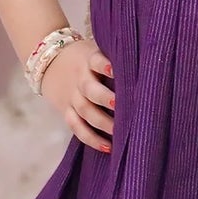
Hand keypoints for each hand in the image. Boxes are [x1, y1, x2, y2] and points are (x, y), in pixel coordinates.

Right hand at [40, 37, 115, 151]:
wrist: (49, 62)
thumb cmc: (87, 59)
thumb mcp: (96, 51)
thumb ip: (116, 59)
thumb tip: (148, 73)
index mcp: (89, 60)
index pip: (96, 61)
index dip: (105, 65)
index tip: (115, 70)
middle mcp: (80, 79)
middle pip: (90, 89)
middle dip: (105, 98)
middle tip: (120, 106)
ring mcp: (72, 96)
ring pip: (84, 110)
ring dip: (102, 123)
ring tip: (118, 132)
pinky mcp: (66, 111)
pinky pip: (76, 126)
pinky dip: (90, 138)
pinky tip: (107, 147)